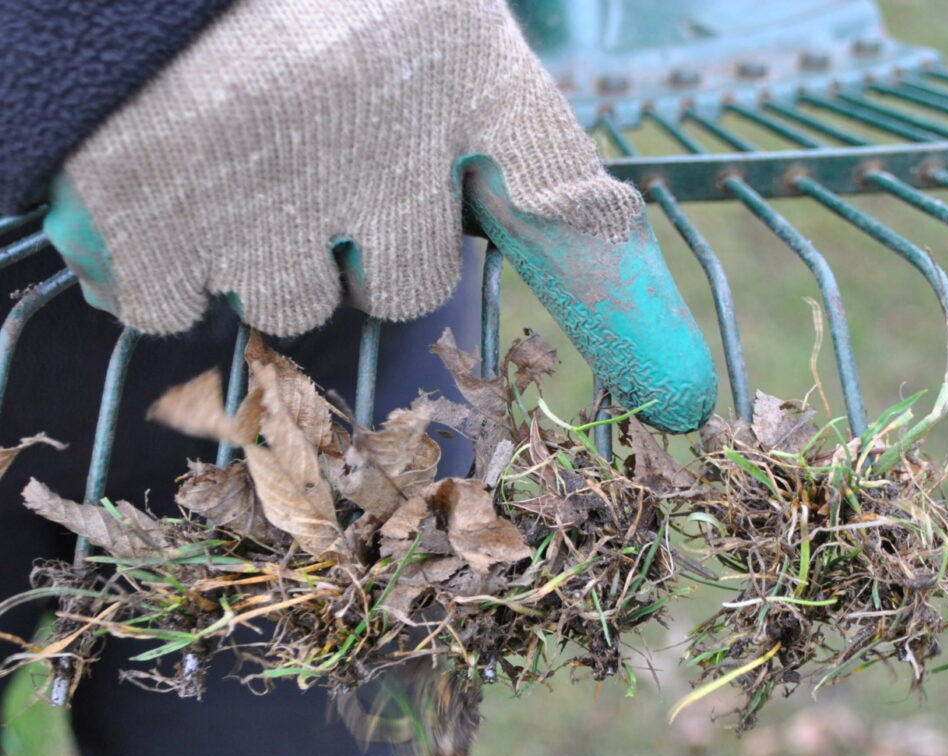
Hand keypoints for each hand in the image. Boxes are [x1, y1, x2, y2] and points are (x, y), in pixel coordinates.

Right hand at [42, 0, 716, 431]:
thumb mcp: (419, 20)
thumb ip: (483, 111)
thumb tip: (567, 196)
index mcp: (464, 63)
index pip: (567, 205)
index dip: (618, 307)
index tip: (676, 397)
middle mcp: (379, 134)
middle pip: (408, 283)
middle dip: (367, 243)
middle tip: (313, 154)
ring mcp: (261, 186)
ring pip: (297, 303)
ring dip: (265, 249)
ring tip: (223, 148)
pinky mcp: (142, 222)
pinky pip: (176, 305)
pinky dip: (162, 262)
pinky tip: (152, 182)